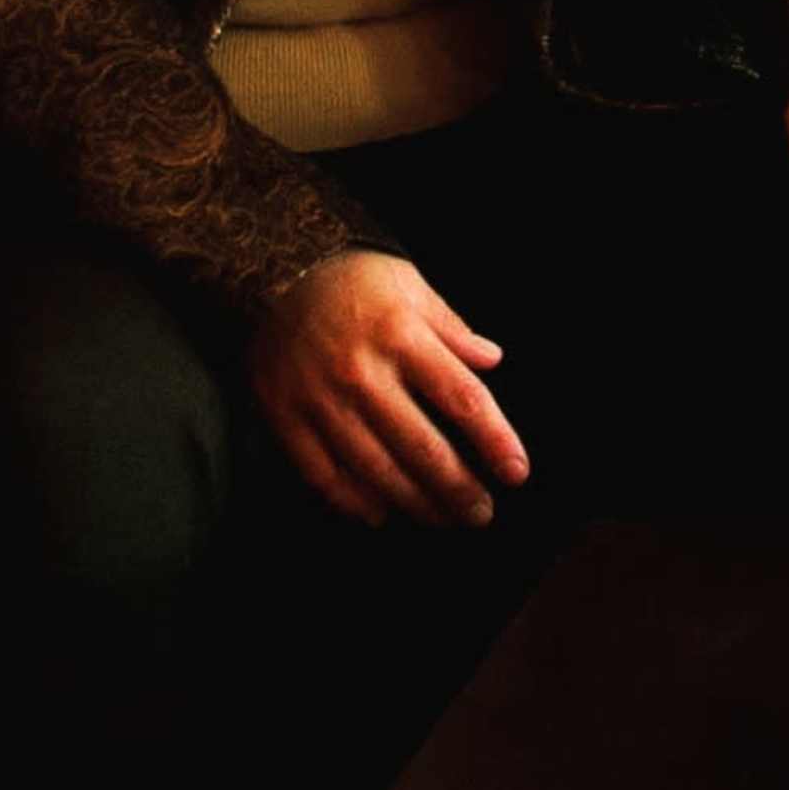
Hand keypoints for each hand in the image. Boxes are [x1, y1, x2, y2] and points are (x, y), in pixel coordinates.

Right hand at [250, 247, 527, 530]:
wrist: (272, 271)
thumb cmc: (353, 279)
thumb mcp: (411, 284)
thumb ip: (452, 328)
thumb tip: (493, 360)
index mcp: (403, 335)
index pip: (463, 397)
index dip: (495, 440)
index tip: (516, 471)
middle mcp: (364, 373)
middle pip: (423, 448)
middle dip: (459, 489)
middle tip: (482, 513)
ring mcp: (322, 401)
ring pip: (377, 471)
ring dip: (416, 504)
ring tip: (443, 518)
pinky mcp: (286, 419)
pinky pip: (325, 476)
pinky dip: (355, 502)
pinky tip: (381, 513)